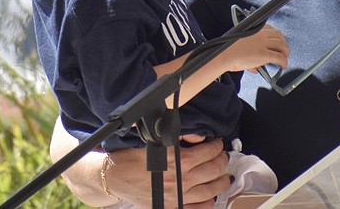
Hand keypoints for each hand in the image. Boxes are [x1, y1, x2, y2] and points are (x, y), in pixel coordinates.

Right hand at [50, 118, 228, 207]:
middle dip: (222, 161)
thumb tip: (200, 136)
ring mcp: (177, 196)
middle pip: (212, 170)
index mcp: (177, 160)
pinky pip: (197, 208)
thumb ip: (179, 138)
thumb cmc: (131, 156)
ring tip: (225, 177)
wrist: (114, 177)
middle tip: (224, 157)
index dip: (216, 146)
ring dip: (220, 182)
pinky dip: (208, 203)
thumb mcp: (156, 139)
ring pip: (209, 191)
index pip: (207, 152)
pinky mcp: (171, 207)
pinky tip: (211, 197)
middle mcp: (180, 179)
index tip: (218, 143)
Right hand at [225, 25, 288, 73]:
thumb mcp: (240, 46)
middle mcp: (261, 35)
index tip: (277, 42)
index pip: (271, 29)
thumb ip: (249, 54)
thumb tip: (255, 68)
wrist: (224, 54)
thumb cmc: (228, 50)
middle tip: (283, 52)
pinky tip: (282, 66)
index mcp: (254, 30)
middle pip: (280, 36)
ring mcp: (263, 44)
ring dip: (285, 53)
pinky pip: (279, 57)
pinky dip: (284, 62)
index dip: (277, 36)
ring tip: (284, 59)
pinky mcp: (264, 54)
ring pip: (282, 45)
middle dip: (283, 44)